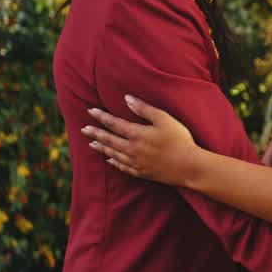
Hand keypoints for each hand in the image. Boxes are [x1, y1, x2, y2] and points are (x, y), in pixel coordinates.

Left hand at [82, 95, 198, 184]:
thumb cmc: (179, 140)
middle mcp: (132, 149)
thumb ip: (144, 109)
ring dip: (101, 148)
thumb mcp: (164, 119)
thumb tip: (127, 99)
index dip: (101, 117)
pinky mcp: (142, 173)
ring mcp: (136, 163)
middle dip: (95, 133)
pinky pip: (122, 167)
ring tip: (91, 143)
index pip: (114, 124)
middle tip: (83, 129)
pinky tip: (109, 160)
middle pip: (109, 140)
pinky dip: (114, 162)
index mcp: (137, 134)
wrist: (188, 167)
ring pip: (113, 154)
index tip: (90, 111)